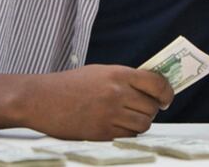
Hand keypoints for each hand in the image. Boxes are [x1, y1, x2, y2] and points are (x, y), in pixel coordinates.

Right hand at [21, 64, 173, 139]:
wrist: (41, 99)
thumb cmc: (70, 84)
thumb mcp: (100, 72)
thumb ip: (125, 79)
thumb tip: (150, 88)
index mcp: (118, 74)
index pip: (157, 83)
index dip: (167, 92)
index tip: (166, 98)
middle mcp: (117, 94)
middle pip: (152, 107)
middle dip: (152, 109)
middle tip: (145, 108)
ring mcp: (109, 115)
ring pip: (143, 124)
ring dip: (141, 122)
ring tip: (130, 117)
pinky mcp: (101, 133)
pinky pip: (128, 136)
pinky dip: (128, 132)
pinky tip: (117, 125)